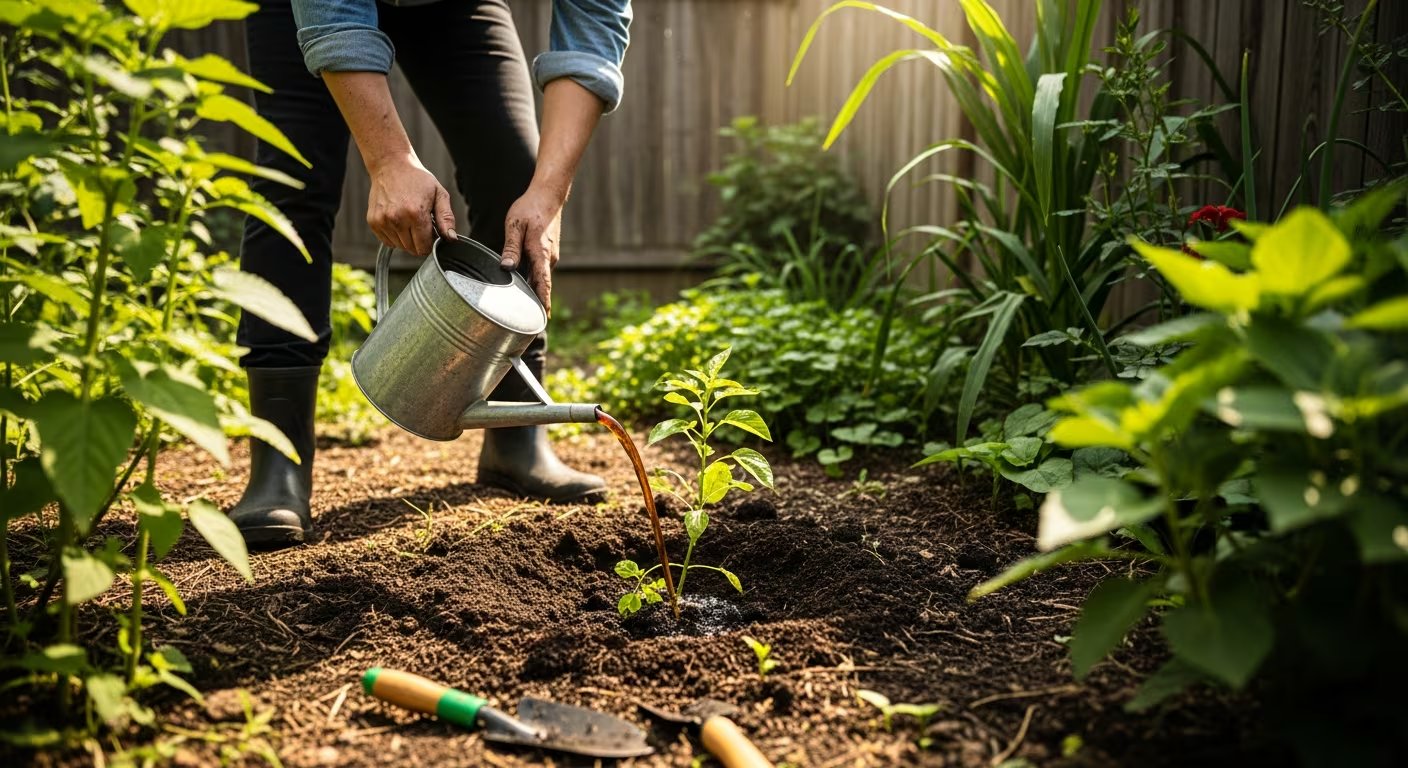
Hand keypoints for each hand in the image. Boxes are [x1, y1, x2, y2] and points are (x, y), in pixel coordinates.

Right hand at [367, 154, 456, 256]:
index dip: (430, 242)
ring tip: (408, 219)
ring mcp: (383, 221)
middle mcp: (397, 219)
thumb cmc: (417, 179)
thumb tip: (451, 238)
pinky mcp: (373, 222)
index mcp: (415, 213)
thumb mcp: (439, 194)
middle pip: (412, 249)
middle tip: (420, 223)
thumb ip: (446, 218)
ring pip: (400, 247)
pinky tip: (398, 220)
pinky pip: (387, 241)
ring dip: (406, 239)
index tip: (431, 231)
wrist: (391, 165)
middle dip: (419, 241)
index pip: (424, 247)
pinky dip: (394, 236)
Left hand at [499, 185, 563, 312]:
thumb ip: (511, 248)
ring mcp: (550, 256)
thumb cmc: (530, 208)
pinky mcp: (547, 253)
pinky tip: (522, 287)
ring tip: (523, 310)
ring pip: (539, 279)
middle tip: (527, 324)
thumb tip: (506, 267)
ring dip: (533, 293)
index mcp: (541, 253)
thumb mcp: (514, 226)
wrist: (548, 195)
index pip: (543, 284)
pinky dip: (533, 282)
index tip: (543, 321)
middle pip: (541, 286)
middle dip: (536, 304)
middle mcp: (549, 259)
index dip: (543, 303)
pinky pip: (539, 272)